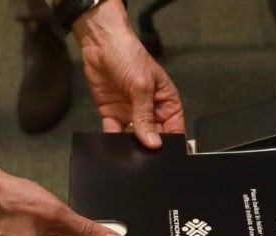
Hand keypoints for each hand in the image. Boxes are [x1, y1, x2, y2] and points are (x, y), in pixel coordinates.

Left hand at [72, 0, 184, 148]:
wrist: (100, 42)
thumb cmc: (128, 54)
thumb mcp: (142, 86)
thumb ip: (146, 117)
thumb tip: (154, 143)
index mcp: (166, 103)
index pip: (174, 130)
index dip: (171, 143)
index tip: (164, 153)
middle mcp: (150, 111)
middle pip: (153, 137)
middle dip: (149, 146)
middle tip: (144, 152)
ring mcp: (131, 114)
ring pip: (134, 139)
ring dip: (130, 145)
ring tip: (128, 148)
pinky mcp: (113, 114)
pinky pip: (114, 133)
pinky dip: (112, 139)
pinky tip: (112, 142)